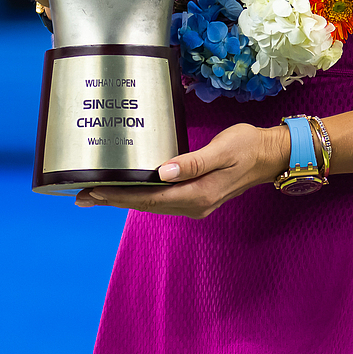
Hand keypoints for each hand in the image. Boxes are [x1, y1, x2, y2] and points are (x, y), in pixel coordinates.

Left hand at [74, 122, 286, 217]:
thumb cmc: (247, 147)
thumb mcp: (221, 150)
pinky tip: (127, 190)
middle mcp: (193, 205)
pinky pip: (161, 200)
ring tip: (96, 194)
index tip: (94, 191)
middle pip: (145, 205)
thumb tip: (163, 173)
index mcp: (197, 195)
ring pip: (152, 205)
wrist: (270, 156)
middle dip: (113, 200)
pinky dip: (140, 196)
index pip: (148, 198)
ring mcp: (195, 204)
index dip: (119, 196)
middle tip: (82, 196)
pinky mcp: (196, 197)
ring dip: (124, 199)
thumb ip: (192, 162)